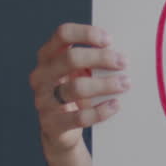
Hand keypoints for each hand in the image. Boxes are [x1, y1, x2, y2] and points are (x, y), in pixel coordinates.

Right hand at [30, 23, 129, 157]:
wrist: (59, 131)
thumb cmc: (74, 92)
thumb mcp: (78, 72)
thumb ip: (92, 60)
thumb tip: (120, 54)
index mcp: (47, 56)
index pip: (63, 34)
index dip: (87, 34)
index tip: (109, 40)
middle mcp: (41, 75)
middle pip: (70, 58)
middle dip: (101, 58)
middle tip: (123, 62)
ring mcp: (43, 100)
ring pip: (76, 87)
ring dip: (105, 84)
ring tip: (124, 84)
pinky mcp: (51, 124)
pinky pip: (79, 117)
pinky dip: (101, 111)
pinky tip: (115, 105)